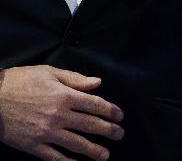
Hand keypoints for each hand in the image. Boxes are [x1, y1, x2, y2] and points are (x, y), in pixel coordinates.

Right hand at [0, 65, 123, 160]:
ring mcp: (46, 132)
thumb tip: (98, 83)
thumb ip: (75, 79)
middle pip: (90, 125)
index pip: (95, 105)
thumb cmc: (19, 81)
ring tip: (106, 155)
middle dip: (108, 130)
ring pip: (76, 144)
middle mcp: (59, 115)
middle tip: (120, 134)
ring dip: (94, 150)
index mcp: (64, 96)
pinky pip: (54, 157)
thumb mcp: (48, 73)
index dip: (111, 111)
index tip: (120, 116)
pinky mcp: (32, 145)